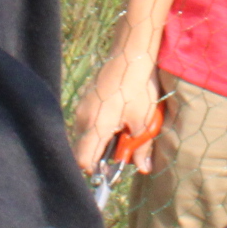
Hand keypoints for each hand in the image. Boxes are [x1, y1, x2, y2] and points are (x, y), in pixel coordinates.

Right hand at [68, 43, 166, 176]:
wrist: (131, 55)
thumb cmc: (138, 89)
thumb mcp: (144, 122)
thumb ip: (141, 148)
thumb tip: (144, 168)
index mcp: (96, 127)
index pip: (83, 161)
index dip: (95, 171)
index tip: (110, 172)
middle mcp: (83, 119)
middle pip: (83, 150)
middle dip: (100, 156)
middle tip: (122, 150)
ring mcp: (82, 107)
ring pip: (85, 135)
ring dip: (100, 140)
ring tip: (123, 131)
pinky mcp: (86, 99)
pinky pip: (87, 121)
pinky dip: (99, 127)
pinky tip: (118, 118)